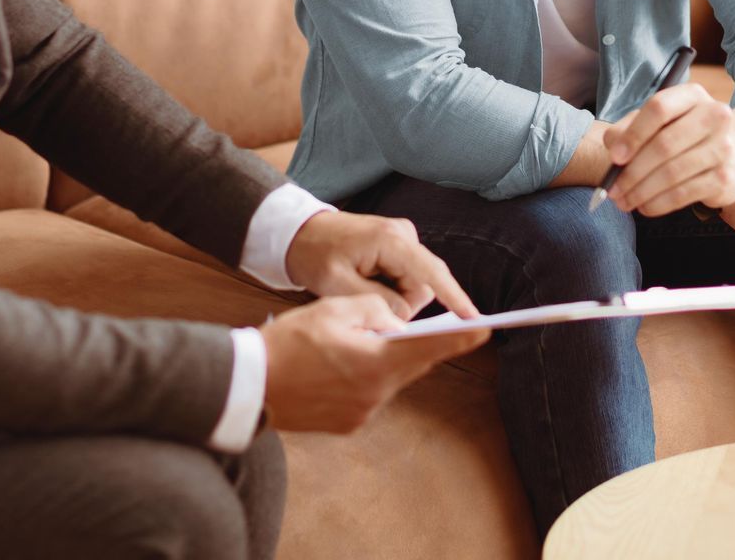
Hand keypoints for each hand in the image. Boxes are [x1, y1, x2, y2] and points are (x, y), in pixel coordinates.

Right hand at [261, 294, 489, 433]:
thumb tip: (396, 320)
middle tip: (428, 325)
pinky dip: (365, 377)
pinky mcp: (348, 424)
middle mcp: (374, 394)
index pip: (428, 348)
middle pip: (410, 365)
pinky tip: (341, 364)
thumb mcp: (332, 309)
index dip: (460, 339)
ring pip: (389, 379)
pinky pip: (370, 394)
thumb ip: (374, 309)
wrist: (249, 387)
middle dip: (417, 345)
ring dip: (384, 360)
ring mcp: (361, 413)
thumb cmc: (288, 343)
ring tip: (361, 341)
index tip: (486, 329)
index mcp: (374, 363)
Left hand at [284, 210, 478, 319]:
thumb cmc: (315, 255)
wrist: (301, 232)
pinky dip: (391, 288)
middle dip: (401, 303)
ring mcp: (403, 238)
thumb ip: (376, 303)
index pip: (431, 273)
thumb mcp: (339, 285)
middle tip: (364, 303)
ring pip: (416, 284)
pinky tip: (367, 282)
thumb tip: (405, 318)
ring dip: (394, 296)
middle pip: (423, 285)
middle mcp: (404, 235)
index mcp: (390, 240)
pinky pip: (407, 277)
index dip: (454, 297)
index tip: (473, 319)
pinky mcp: (400, 245)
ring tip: (360, 286)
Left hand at [604, 83, 734, 215]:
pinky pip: (683, 194)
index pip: (659, 108)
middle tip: (612, 190)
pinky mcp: (725, 178)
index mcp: (693, 95)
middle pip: (664, 145)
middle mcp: (715, 116)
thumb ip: (630, 128)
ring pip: (672, 173)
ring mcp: (724, 148)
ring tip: (623, 201)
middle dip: (632, 172)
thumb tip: (613, 148)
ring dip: (641, 192)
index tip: (615, 157)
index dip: (634, 134)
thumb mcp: (659, 122)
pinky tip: (644, 207)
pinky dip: (658, 204)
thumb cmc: (685, 133)